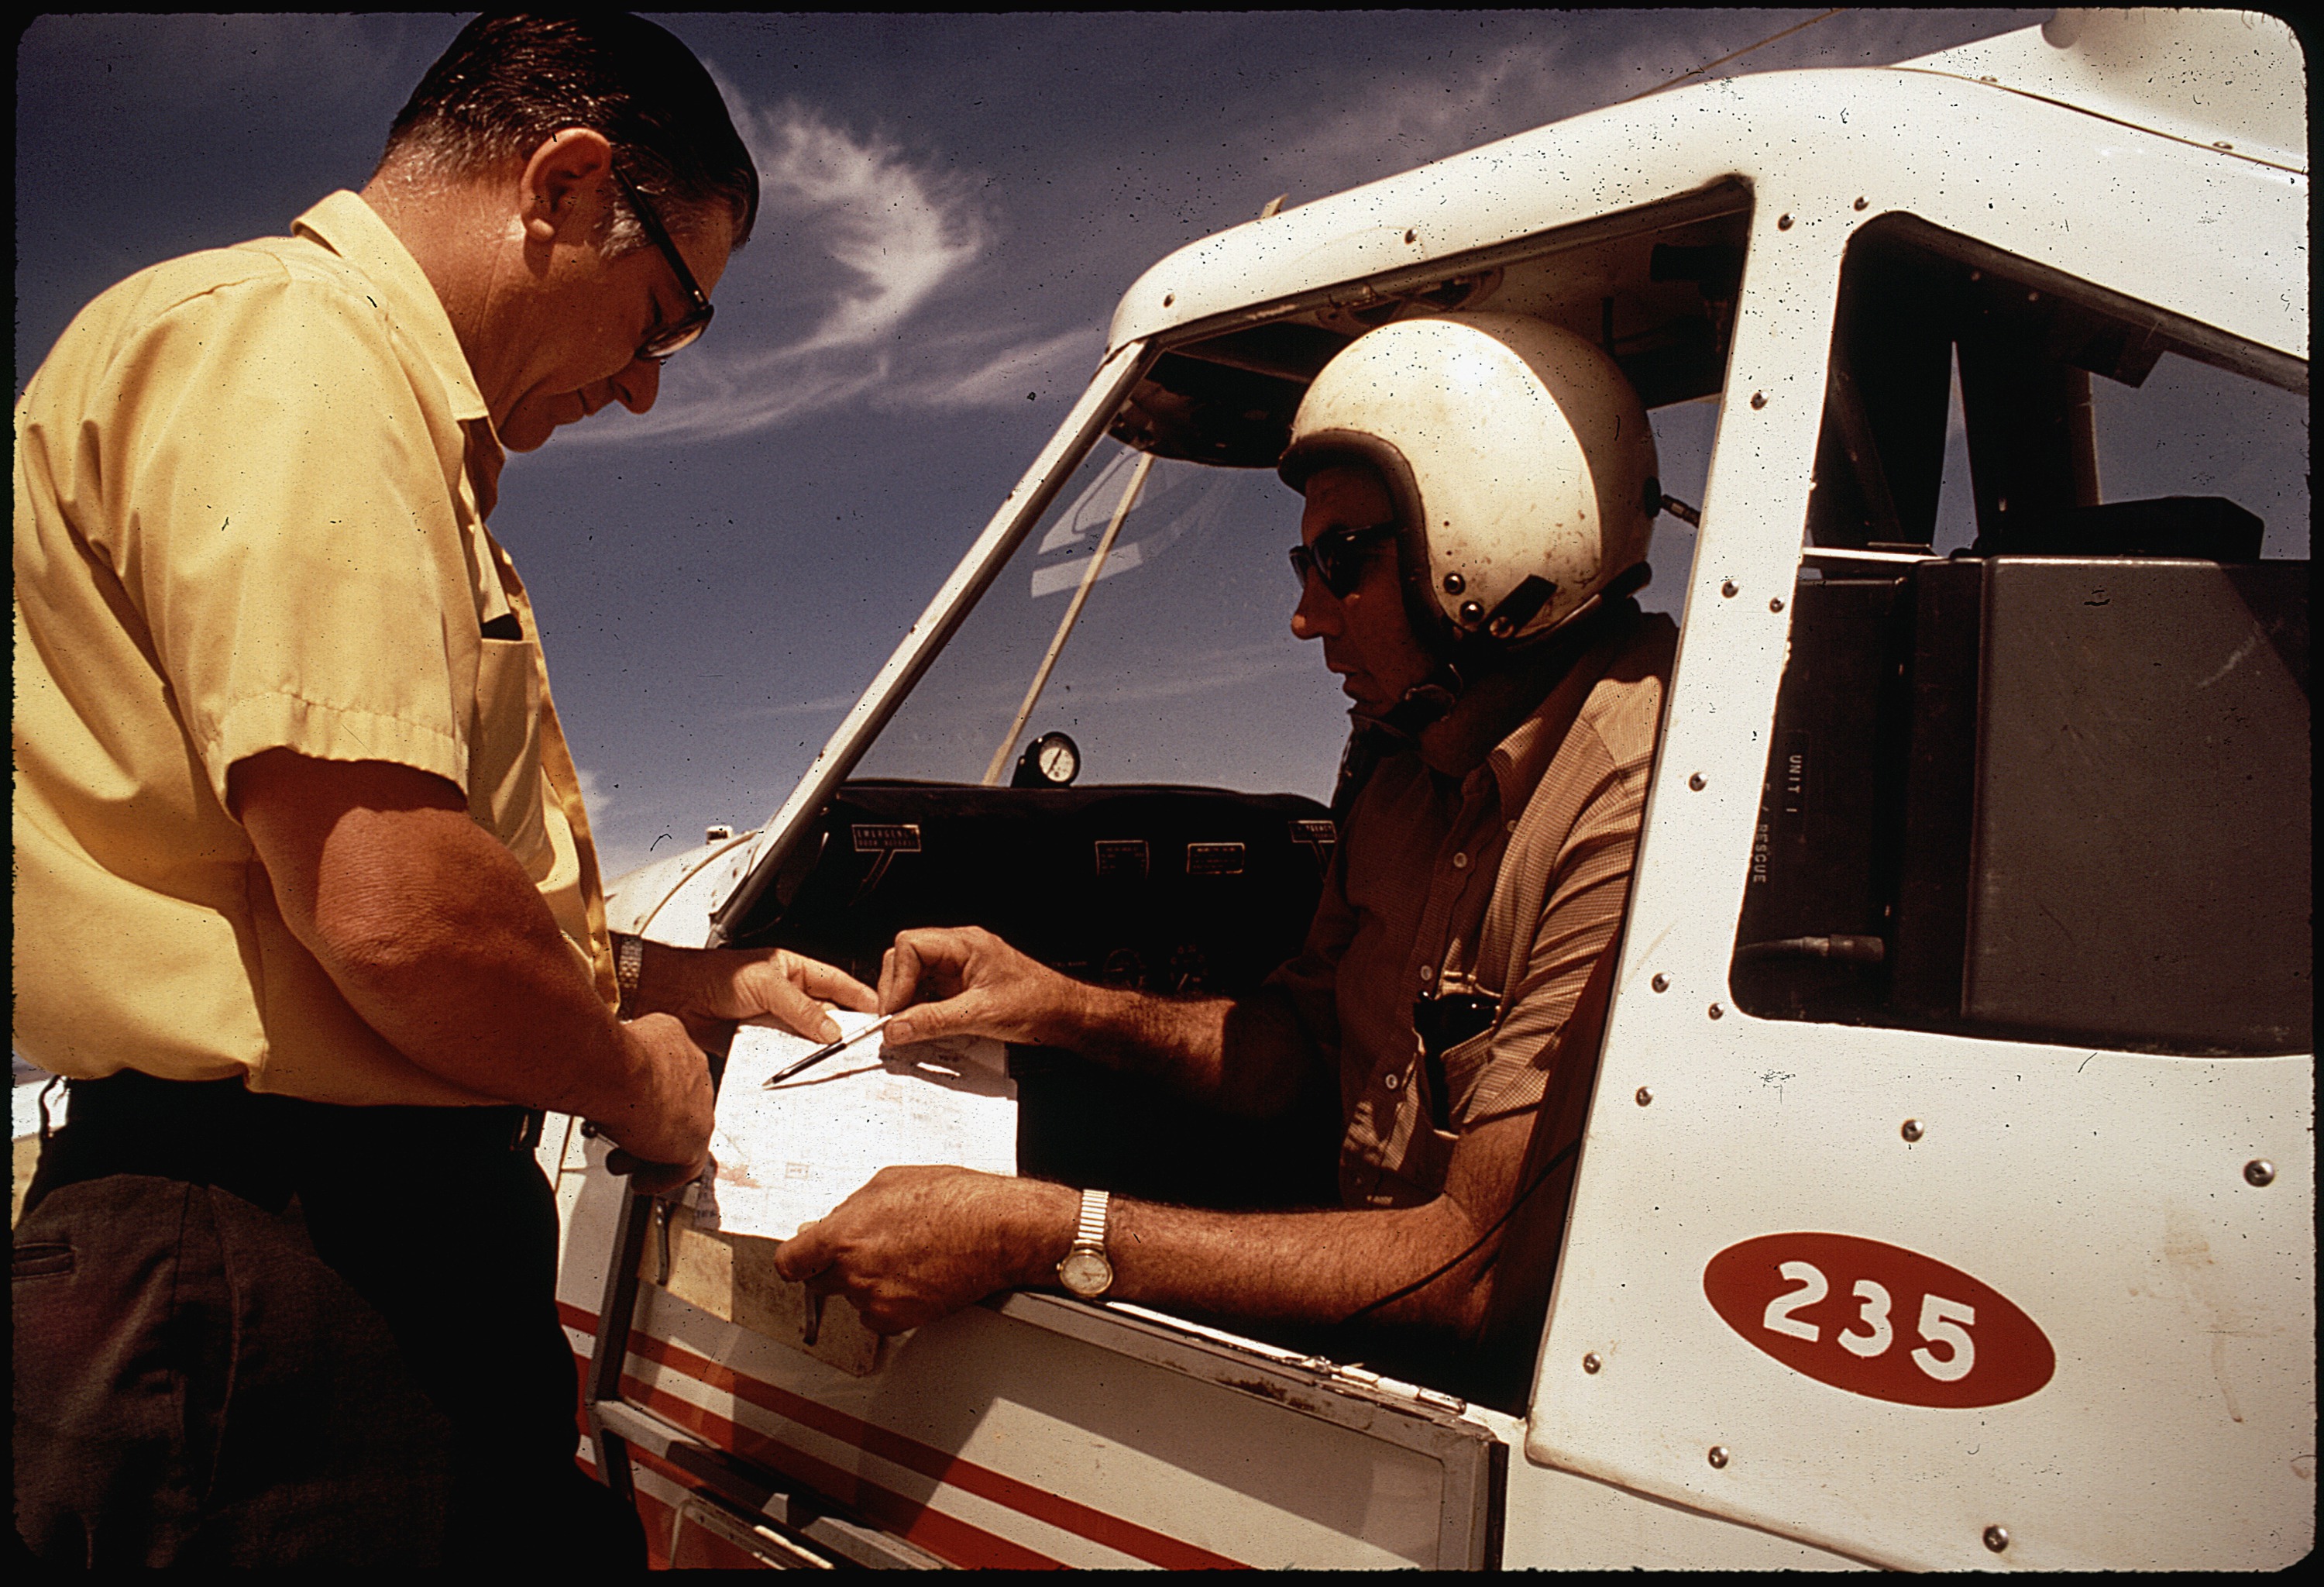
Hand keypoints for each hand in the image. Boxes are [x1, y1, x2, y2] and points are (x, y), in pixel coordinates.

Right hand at [592, 1012, 713, 1195]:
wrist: (610, 1071)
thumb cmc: (599, 1058)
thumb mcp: (609, 1050)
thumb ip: (614, 1062)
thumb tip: (598, 1070)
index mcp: (674, 1042)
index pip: (668, 1075)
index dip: (645, 1099)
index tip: (627, 1111)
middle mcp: (694, 1070)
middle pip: (675, 1106)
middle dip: (646, 1128)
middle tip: (622, 1140)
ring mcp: (699, 1104)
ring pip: (678, 1134)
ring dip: (648, 1152)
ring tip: (624, 1162)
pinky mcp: (696, 1137)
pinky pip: (686, 1165)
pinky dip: (662, 1176)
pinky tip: (641, 1181)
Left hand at [646, 945, 877, 1051]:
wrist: (675, 998)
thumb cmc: (713, 975)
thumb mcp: (766, 985)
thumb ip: (800, 1008)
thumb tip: (831, 1029)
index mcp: (793, 970)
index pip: (836, 983)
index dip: (859, 997)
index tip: (880, 1013)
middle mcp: (786, 995)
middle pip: (823, 1015)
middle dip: (838, 1030)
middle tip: (855, 1046)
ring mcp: (772, 1020)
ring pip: (803, 1038)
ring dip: (811, 1049)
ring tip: (826, 1060)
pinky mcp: (757, 1043)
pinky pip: (780, 1054)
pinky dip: (788, 1062)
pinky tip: (794, 1068)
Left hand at [771, 1167, 1069, 1333]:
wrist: (998, 1230)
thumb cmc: (956, 1200)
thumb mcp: (890, 1182)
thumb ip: (850, 1208)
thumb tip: (830, 1222)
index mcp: (843, 1234)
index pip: (791, 1262)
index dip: (797, 1259)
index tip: (802, 1259)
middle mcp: (853, 1270)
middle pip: (819, 1281)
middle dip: (836, 1265)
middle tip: (867, 1249)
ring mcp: (874, 1299)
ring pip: (852, 1297)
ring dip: (866, 1282)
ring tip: (903, 1257)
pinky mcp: (899, 1319)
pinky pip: (875, 1316)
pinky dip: (887, 1303)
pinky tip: (911, 1279)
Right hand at [877, 926, 1076, 1047]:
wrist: (1064, 1014)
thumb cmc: (1037, 1003)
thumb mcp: (980, 1015)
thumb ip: (934, 1021)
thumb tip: (895, 1028)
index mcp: (965, 944)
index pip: (910, 946)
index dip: (897, 979)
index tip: (894, 1011)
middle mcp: (959, 951)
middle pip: (906, 959)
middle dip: (897, 990)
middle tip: (896, 1022)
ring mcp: (958, 968)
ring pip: (914, 977)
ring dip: (907, 1002)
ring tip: (908, 1029)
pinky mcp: (960, 986)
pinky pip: (928, 992)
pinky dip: (919, 1010)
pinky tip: (923, 1028)